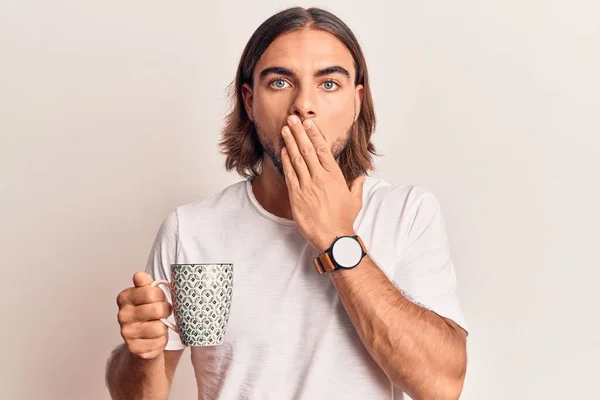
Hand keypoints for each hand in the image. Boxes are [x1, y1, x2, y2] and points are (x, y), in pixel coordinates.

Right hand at [116, 272, 171, 359]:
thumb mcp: (148, 294)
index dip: (161, 296)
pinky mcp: (134, 348)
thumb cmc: (149, 311)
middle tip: (162, 312)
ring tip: (159, 325)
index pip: (151, 293)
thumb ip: (146, 283)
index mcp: (125, 298)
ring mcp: (127, 333)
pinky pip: (158, 343)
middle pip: (157, 310)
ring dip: (164, 327)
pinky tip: (155, 337)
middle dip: (165, 311)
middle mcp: (122, 315)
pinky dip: (161, 340)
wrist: (144, 337)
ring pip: (159, 328)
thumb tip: (138, 275)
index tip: (160, 299)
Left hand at [281, 115, 364, 252]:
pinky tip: (283, 150)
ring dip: (290, 142)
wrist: (333, 238)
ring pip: (297, 159)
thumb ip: (357, 186)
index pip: (323, 150)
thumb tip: (361, 178)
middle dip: (299, 133)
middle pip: (307, 150)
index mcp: (335, 176)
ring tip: (285, 129)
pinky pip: (290, 174)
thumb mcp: (355, 201)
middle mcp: (320, 178)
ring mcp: (307, 186)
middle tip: (292, 119)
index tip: (308, 123)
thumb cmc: (344, 220)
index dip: (314, 135)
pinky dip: (286, 160)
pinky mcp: (297, 196)